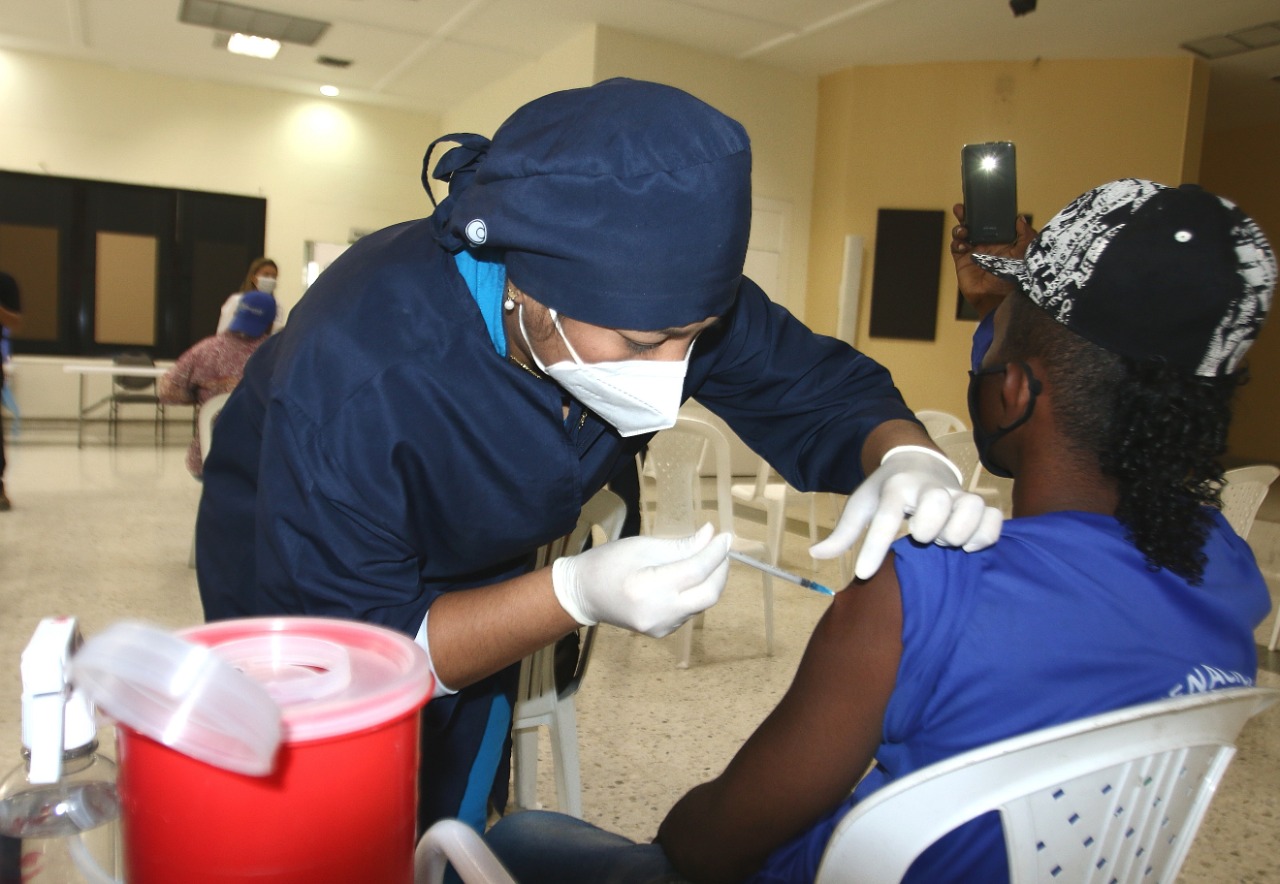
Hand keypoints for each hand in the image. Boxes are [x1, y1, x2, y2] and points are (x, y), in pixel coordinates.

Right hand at [552, 524, 731, 636]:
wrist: (583, 595)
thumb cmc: (608, 563)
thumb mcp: (643, 546)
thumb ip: (681, 545)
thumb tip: (711, 536)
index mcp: (648, 587)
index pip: (696, 571)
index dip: (716, 553)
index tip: (726, 536)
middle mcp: (658, 613)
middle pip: (708, 594)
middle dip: (720, 570)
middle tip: (720, 549)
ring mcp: (661, 627)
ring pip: (701, 604)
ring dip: (710, 581)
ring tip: (705, 560)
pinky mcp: (663, 632)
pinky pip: (690, 611)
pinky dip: (696, 592)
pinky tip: (689, 578)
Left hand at [810, 447, 1001, 579]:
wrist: (916, 463)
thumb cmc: (886, 491)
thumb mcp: (861, 506)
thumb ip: (843, 534)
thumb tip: (816, 554)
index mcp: (895, 488)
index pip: (885, 517)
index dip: (875, 547)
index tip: (863, 573)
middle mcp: (928, 488)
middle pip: (936, 504)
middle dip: (928, 527)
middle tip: (920, 537)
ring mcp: (956, 494)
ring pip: (970, 508)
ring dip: (959, 531)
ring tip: (944, 542)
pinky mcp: (976, 503)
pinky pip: (992, 517)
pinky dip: (985, 534)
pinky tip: (968, 546)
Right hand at [950, 204, 1035, 316]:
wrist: (1002, 301)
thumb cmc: (1018, 279)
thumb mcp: (1028, 253)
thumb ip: (1026, 234)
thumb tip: (1019, 217)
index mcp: (1003, 240)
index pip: (992, 222)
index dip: (986, 212)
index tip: (981, 201)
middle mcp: (988, 245)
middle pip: (974, 224)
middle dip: (967, 214)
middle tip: (962, 207)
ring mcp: (974, 253)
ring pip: (963, 234)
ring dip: (960, 228)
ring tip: (963, 230)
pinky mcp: (963, 263)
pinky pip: (956, 248)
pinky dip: (956, 243)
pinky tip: (963, 245)